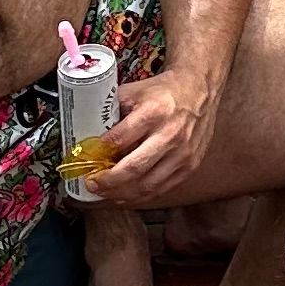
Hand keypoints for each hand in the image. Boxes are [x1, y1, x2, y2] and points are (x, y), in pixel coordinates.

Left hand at [81, 61, 217, 203]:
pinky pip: (161, 188)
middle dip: (107, 181)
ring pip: (147, 185)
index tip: (84, 161)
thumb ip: (111, 111)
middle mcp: (170, 134)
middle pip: (133, 169)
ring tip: (104, 192)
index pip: (119, 139)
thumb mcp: (135, 92)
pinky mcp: (190, 165)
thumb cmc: (164, 92)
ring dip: (121, 194)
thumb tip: (86, 132)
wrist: (199, 89)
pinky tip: (125, 195)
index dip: (98, 154)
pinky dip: (140, 196)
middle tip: (91, 183)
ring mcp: (183, 153)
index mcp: (153, 111)